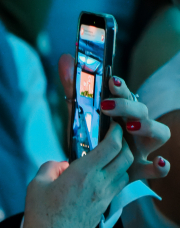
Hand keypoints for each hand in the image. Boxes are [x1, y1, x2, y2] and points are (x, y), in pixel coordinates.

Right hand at [23, 123, 131, 227]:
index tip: (112, 125)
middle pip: (125, 157)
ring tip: (110, 154)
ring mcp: (104, 197)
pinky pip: (118, 186)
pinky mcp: (104, 208)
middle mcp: (100, 184)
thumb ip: (51, 167)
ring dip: (122, 160)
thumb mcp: (37, 184)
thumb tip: (62, 164)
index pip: (111, 146)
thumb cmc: (40, 215)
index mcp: (83, 174)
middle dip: (123, 143)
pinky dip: (117, 175)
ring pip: (125, 172)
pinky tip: (105, 173)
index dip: (115, 132)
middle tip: (114, 136)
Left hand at [59, 53, 171, 182]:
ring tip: (130, 128)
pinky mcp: (141, 168)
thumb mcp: (79, 113)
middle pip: (142, 110)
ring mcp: (141, 146)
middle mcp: (136, 126)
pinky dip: (162, 166)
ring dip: (148, 127)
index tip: (110, 81)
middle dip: (127, 106)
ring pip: (160, 133)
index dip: (121, 87)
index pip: (126, 94)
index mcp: (122, 112)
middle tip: (106, 107)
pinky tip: (159, 162)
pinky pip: (158, 168)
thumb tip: (65, 59)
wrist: (88, 168)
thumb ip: (73, 88)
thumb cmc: (89, 137)